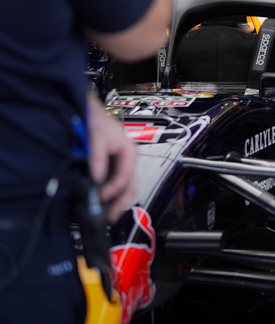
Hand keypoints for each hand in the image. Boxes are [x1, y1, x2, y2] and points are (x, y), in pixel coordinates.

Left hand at [87, 96, 136, 222]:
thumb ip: (97, 159)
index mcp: (130, 152)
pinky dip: (113, 194)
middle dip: (122, 202)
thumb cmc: (97, 121)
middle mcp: (128, 160)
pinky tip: (105, 203)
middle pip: (131, 185)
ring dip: (118, 200)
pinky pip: (117, 184)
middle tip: (110, 217)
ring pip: (126, 187)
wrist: (89, 112)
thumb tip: (96, 180)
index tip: (100, 198)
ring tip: (109, 215)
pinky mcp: (113, 167)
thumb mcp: (97, 138)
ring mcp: (122, 164)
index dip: (113, 189)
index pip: (125, 177)